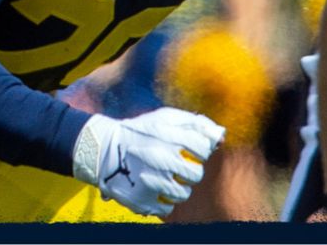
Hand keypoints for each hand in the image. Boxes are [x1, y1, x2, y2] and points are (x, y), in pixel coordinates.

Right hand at [72, 107, 225, 216]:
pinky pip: (165, 208)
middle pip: (195, 175)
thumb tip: (221, 136)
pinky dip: (161, 201)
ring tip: (163, 179)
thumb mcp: (165, 117)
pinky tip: (153, 189)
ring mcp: (151, 180)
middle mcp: (159, 158)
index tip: (187, 149)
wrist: (105, 148)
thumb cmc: (141, 131)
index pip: (203, 147)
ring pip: (182, 194)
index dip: (199, 149)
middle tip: (175, 166)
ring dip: (177, 188)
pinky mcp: (141, 199)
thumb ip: (196, 122)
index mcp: (166, 134)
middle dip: (189, 171)